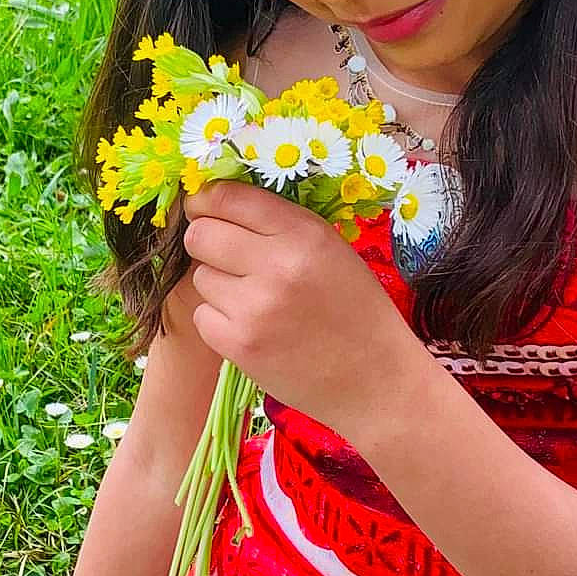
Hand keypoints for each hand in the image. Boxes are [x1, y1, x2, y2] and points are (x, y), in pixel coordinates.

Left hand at [182, 182, 419, 435]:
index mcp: (304, 233)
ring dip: (219, 285)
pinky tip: (253, 328)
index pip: (229, 197)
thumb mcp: (331, 249)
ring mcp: (254, 307)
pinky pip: (202, 315)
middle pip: (201, 235)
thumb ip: (280, 224)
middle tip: (225, 256)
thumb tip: (216, 205)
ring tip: (257, 301)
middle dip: (207, 242)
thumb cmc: (356, 309)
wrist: (376, 378)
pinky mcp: (239, 345)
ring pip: (200, 277)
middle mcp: (276, 265)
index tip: (203, 207)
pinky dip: (220, 321)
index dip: (207, 200)